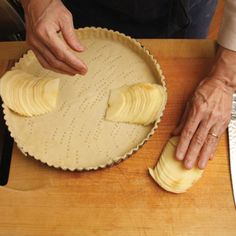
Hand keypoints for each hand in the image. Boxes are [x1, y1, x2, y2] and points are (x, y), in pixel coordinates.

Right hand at [21, 0, 86, 74]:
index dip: (74, 63)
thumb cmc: (49, 6)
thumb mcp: (65, 18)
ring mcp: (33, 44)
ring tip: (74, 72)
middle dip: (70, 69)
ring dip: (62, 71)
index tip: (84, 68)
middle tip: (82, 72)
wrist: (35, 2)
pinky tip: (62, 69)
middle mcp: (37, 40)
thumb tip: (80, 50)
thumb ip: (72, 36)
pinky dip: (53, 67)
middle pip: (55, 61)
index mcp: (45, 32)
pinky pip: (42, 61)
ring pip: (48, 64)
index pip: (62, 54)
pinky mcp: (32, 46)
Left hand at [173, 45, 235, 169]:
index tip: (178, 156)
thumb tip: (175, 133)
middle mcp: (208, 117)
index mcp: (197, 111)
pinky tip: (209, 156)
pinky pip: (217, 138)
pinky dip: (213, 148)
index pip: (188, 132)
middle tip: (187, 165)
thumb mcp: (189, 102)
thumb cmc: (204, 91)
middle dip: (192, 154)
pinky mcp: (225, 123)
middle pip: (198, 139)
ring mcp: (218, 121)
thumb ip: (183, 119)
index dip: (182, 145)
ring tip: (199, 166)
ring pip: (209, 141)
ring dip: (203, 155)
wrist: (222, 84)